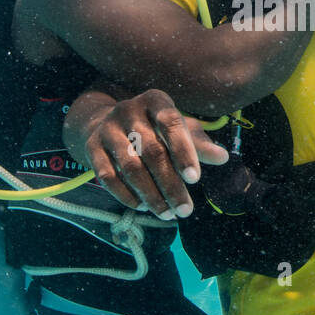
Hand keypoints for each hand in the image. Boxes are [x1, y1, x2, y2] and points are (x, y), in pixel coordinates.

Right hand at [83, 90, 228, 214]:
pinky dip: (126, 195)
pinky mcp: (92, 147)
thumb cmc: (154, 129)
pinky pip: (107, 176)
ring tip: (167, 214)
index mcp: (155, 101)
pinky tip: (142, 207)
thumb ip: (199, 144)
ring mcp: (107, 128)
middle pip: (152, 151)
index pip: (171, 123)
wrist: (107, 124)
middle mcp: (128, 110)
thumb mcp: (179, 130)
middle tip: (185, 210)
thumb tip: (222, 157)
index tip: (195, 179)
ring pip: (130, 167)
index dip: (183, 151)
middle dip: (170, 184)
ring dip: (150, 195)